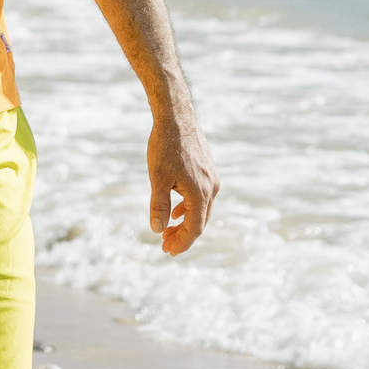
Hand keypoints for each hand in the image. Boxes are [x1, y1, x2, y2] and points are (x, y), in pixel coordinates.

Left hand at [149, 107, 217, 255]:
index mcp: (200, 193)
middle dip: (183, 236)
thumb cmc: (165, 146)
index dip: (182, 242)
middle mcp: (211, 188)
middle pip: (200, 221)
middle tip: (165, 246)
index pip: (195, 228)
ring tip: (168, 232)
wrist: (176, 117)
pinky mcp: (208, 171)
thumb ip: (158, 206)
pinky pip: (200, 196)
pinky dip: (188, 208)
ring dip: (185, 222)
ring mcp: (211, 178)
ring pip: (201, 209)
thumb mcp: (157, 178)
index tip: (167, 252)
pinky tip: (176, 212)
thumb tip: (158, 230)